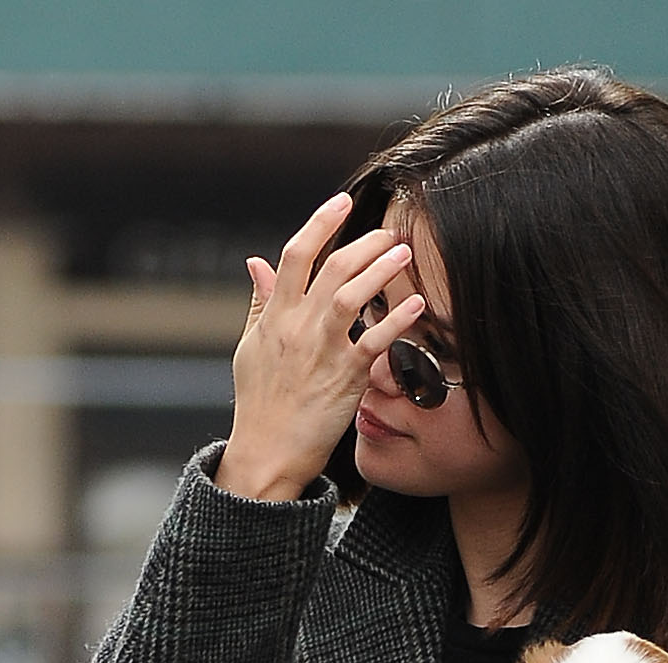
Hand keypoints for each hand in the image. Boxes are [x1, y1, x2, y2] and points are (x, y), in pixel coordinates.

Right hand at [214, 193, 425, 504]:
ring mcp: (322, 352)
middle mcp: (298, 327)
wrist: (266, 455)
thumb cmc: (259, 405)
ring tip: (404, 253)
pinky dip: (397, 320)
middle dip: (364, 243)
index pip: (297, 254)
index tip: (342, 202)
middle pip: (333, 267)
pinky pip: (375, 342)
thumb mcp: (250, 348)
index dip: (321, 222)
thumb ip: (260, 303)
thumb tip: (256, 262)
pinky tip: (417, 304)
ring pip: (353, 295)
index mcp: (275, 316)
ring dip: (382, 269)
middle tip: (389, 232)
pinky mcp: (344, 379)